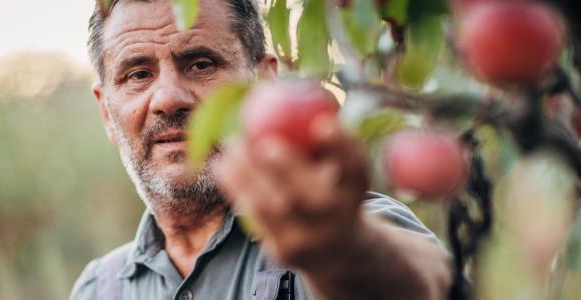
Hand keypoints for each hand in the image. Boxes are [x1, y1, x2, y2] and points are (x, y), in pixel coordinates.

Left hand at [214, 114, 370, 270]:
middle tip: (262, 140)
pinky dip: (237, 189)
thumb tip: (286, 82)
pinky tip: (224, 166)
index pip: (355, 167)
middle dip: (286, 167)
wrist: (333, 246)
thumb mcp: (333, 162)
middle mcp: (339, 217)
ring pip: (277, 208)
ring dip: (248, 174)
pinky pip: (256, 218)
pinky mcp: (285, 253)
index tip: (323, 123)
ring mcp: (312, 239)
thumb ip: (315, 130)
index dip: (342, 146)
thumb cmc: (327, 184)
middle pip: (313, 196)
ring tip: (232, 145)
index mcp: (356, 189)